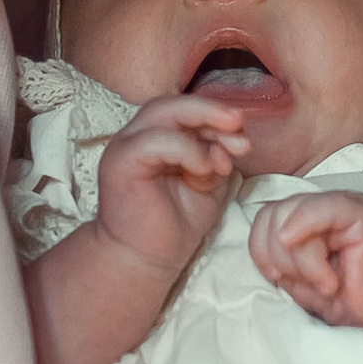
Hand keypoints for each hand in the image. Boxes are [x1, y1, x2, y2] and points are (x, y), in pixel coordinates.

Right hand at [95, 98, 247, 275]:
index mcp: (156, 137)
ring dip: (201, 128)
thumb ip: (218, 157)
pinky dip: (186, 150)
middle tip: (238, 123)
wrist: (146, 260)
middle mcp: (137, 136)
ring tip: (222, 159)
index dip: (216, 116)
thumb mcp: (208, 183)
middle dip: (210, 110)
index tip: (243, 138)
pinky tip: (203, 169)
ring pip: (162, 113)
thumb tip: (232, 141)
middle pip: (172, 103)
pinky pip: (154, 141)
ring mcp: (125, 146)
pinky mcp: (119, 163)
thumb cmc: (175, 223)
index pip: (185, 110)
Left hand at [250, 190, 362, 327]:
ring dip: (302, 261)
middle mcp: (322, 205)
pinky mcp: (360, 210)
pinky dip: (308, 240)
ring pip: (290, 215)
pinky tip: (325, 274)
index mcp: (304, 217)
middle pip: (272, 215)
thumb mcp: (298, 278)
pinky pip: (318, 210)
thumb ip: (277, 256)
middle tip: (311, 285)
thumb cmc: (346, 298)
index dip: (262, 253)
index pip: (263, 219)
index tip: (282, 280)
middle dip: (281, 259)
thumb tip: (259, 248)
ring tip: (327, 283)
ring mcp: (343, 203)